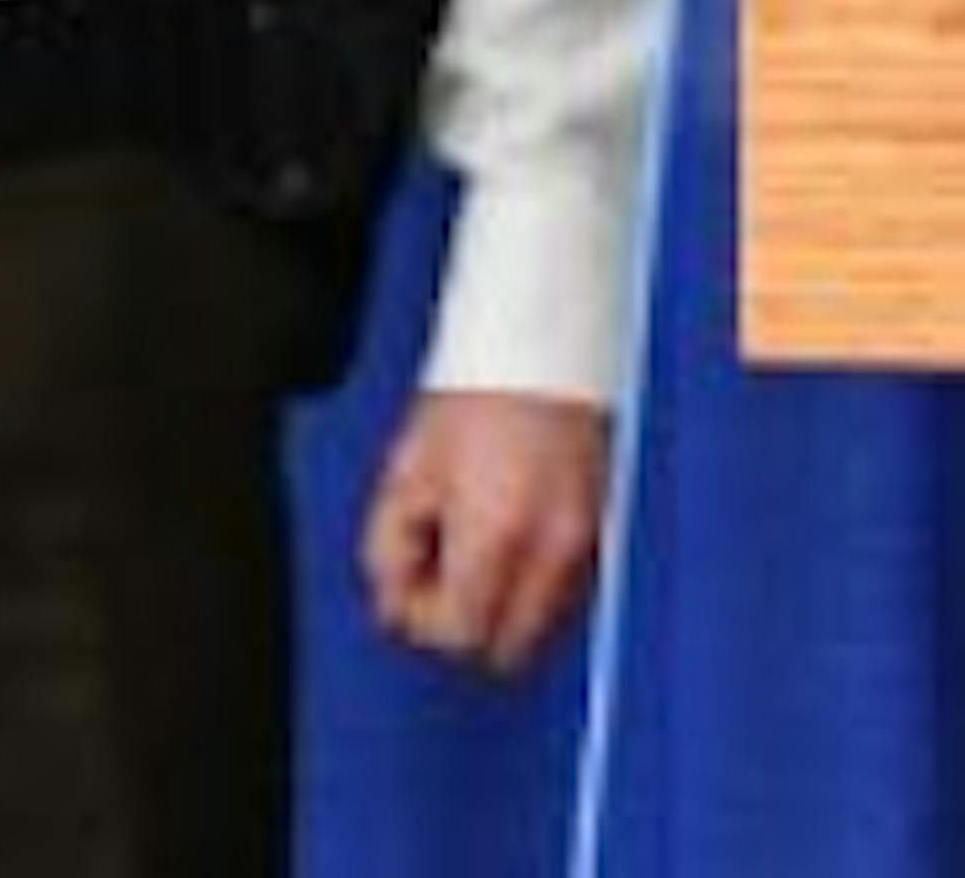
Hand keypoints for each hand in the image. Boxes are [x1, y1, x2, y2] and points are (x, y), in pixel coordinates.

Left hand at [361, 388, 608, 673]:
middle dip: (466, 622)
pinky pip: (565, 593)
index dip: (422, 618)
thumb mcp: (407, 468)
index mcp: (496, 534)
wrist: (539, 344)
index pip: (459, 635)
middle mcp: (550, 551)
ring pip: (539, 626)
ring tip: (473, 537)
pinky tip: (508, 531)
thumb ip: (389, 548)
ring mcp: (586, 545)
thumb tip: (391, 607)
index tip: (408, 585)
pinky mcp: (604, 534)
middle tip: (438, 570)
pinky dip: (532, 582)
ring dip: (501, 605)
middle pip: (506, 649)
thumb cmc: (472, 394)